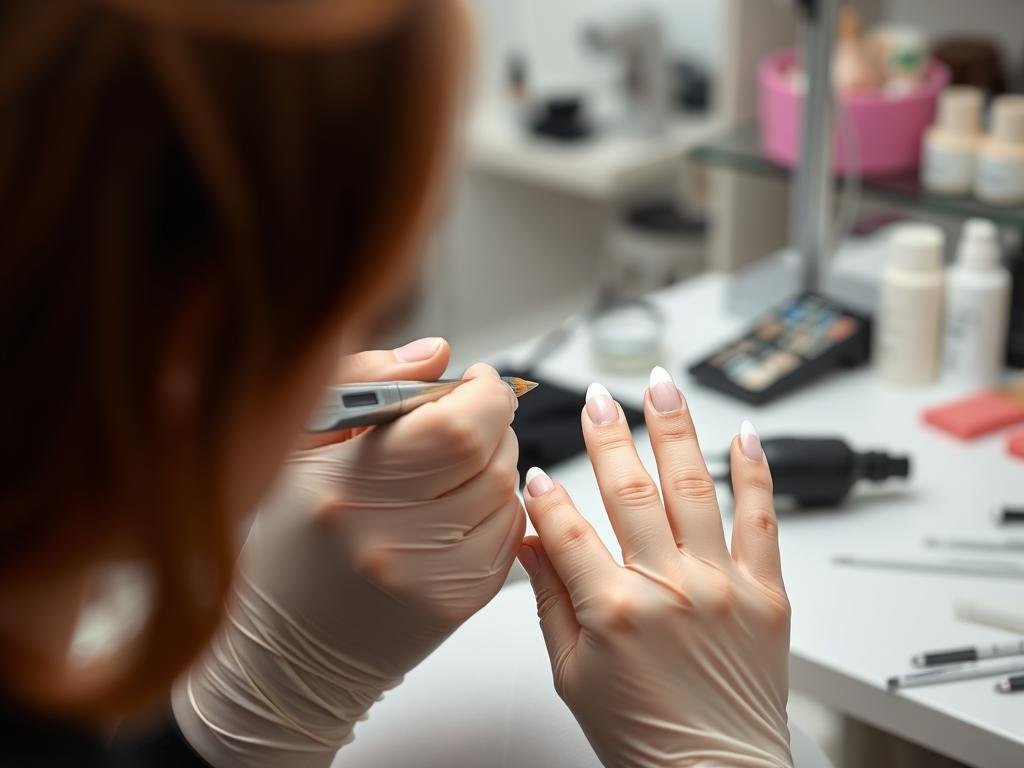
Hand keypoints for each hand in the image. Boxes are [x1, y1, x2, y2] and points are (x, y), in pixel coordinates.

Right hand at [173, 338, 525, 766]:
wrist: (292, 651)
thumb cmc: (294, 543)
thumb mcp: (301, 444)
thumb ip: (370, 382)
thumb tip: (436, 355)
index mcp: (348, 488)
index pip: (458, 426)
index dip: (483, 393)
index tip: (474, 382)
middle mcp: (393, 539)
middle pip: (492, 456)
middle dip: (492, 423)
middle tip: (464, 420)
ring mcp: (433, 578)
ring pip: (509, 491)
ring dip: (497, 463)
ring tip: (454, 466)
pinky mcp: (462, 603)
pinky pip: (511, 531)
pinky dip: (497, 505)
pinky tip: (458, 506)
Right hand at [518, 368, 791, 767]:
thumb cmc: (644, 737)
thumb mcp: (573, 675)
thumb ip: (551, 602)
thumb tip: (531, 544)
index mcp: (614, 611)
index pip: (567, 530)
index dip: (546, 496)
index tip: (536, 470)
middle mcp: (670, 589)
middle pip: (630, 491)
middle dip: (608, 435)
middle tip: (597, 398)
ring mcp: (722, 586)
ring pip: (694, 489)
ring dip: (675, 431)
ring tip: (662, 387)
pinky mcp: (766, 594)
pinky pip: (763, 522)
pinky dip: (756, 475)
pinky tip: (744, 437)